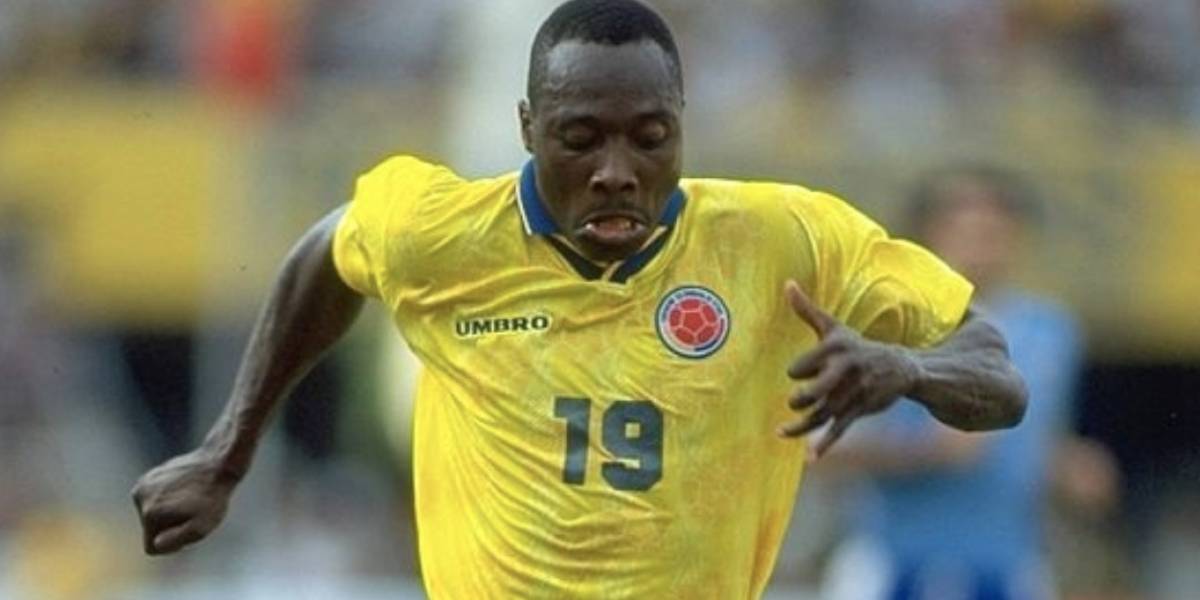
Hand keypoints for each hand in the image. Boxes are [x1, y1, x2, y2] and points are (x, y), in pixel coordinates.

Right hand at [131, 448, 237, 554]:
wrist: (218, 463)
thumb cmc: (212, 498)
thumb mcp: (202, 526)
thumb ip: (177, 540)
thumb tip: (156, 545)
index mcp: (149, 513)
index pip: (152, 548)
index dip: (173, 543)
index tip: (189, 526)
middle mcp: (139, 498)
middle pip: (152, 530)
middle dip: (171, 526)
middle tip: (192, 510)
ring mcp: (142, 484)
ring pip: (153, 514)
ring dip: (169, 512)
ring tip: (189, 498)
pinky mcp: (148, 476)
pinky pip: (154, 500)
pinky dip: (168, 498)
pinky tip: (185, 489)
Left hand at [778, 280, 920, 457]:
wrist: (901, 367)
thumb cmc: (857, 346)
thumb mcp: (835, 327)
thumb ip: (807, 309)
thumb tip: (786, 283)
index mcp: (838, 349)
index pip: (809, 363)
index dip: (799, 371)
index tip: (796, 373)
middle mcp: (846, 372)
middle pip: (817, 390)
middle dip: (803, 398)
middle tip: (795, 400)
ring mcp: (853, 394)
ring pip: (823, 412)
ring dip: (802, 426)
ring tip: (780, 432)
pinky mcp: (858, 411)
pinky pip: (838, 429)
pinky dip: (825, 444)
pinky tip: (810, 458)